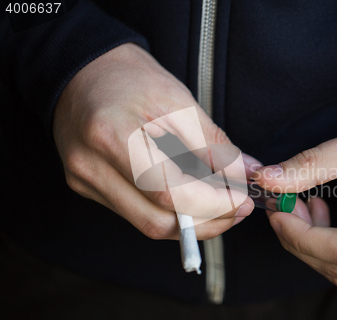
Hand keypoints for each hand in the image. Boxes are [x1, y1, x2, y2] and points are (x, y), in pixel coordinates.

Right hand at [54, 43, 256, 239]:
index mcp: (114, 138)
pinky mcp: (88, 187)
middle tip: (236, 210)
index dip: (212, 205)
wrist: (85, 71)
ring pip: (147, 224)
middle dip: (206, 223)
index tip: (241, 201)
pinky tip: (190, 199)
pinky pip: (136, 213)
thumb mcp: (179, 102)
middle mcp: (91, 167)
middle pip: (156, 222)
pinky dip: (169, 212)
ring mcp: (85, 181)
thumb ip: (213, 144)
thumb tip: (243, 173)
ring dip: (189, 223)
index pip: (169, 195)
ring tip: (219, 205)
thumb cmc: (130, 78)